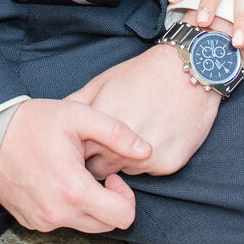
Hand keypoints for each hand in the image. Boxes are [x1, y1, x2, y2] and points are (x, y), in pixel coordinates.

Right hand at [0, 99, 148, 232]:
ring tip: (75, 175)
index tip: (110, 175)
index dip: (125, 196)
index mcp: (74, 192)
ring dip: (88, 206)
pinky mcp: (29, 221)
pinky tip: (57, 181)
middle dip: (110, 203)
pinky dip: (67, 208)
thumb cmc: (34, 122)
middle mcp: (58, 214)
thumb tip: (147, 151)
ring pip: (83, 226)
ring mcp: (41, 221)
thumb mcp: (80, 116)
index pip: (123, 217)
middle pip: (105, 226)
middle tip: (96, 175)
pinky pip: (60, 222)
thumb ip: (118, 134)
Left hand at [66, 44, 219, 177]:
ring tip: (134, 134)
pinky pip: (148, 172)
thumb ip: (76, 107)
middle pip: (98, 169)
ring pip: (123, 172)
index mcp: (99, 127)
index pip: (78, 156)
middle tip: (108, 141)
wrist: (189, 71)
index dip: (79, 151)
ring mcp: (145, 158)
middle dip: (99, 159)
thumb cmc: (142, 75)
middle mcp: (120, 147)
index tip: (83, 144)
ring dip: (122, 161)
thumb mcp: (101, 83)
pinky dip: (147, 161)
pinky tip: (153, 136)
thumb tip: (54, 122)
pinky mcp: (167, 165)